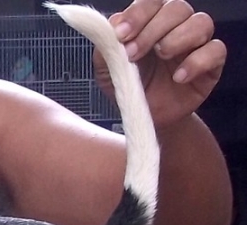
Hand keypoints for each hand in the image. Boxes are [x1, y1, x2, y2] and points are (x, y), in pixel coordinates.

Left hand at [94, 0, 225, 128]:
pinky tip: (178, 77)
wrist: (145, 117)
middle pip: (177, 8)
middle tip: (134, 53)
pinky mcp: (211, 64)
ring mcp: (197, 43)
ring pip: (201, 23)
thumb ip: (106, 50)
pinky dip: (197, 61)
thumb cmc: (131, 88)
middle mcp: (177, 26)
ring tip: (162, 56)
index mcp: (152, 22)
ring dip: (177, 38)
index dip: (138, 14)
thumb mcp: (108, 72)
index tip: (121, 34)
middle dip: (153, 29)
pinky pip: (216, 51)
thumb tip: (109, 29)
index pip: (152, 2)